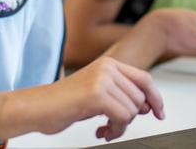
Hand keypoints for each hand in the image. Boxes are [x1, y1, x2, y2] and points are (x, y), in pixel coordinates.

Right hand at [38, 56, 163, 140]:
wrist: (35, 107)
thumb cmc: (63, 103)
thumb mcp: (97, 93)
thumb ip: (121, 94)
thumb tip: (148, 106)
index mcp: (109, 64)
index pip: (144, 78)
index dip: (156, 97)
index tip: (160, 113)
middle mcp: (107, 68)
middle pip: (140, 97)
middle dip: (132, 117)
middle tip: (114, 126)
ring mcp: (102, 79)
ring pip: (132, 109)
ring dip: (120, 126)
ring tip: (104, 128)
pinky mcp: (96, 95)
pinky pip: (122, 117)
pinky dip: (115, 130)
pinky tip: (101, 131)